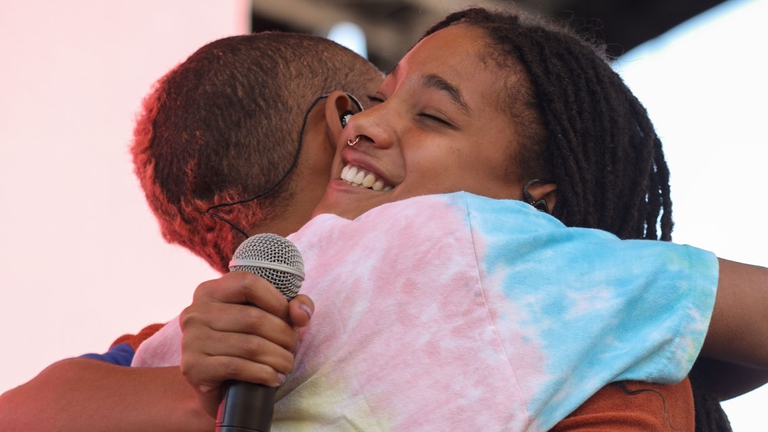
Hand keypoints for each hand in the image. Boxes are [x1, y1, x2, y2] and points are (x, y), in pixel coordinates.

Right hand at [180, 271, 313, 417]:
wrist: (214, 386)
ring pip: (250, 345)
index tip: (291, 319)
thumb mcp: (266, 318)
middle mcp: (195, 312)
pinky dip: (263, 373)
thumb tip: (301, 313)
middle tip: (292, 348)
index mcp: (210, 292)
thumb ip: (290, 307)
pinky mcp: (194, 367)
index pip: (249, 283)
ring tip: (287, 365)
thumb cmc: (243, 345)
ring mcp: (192, 340)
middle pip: (253, 317)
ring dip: (278, 358)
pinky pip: (238, 367)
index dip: (277, 300)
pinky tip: (274, 378)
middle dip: (283, 335)